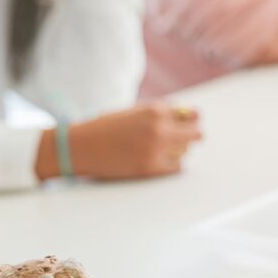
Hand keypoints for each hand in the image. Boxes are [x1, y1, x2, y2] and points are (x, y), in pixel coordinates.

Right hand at [42, 103, 202, 180]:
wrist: (82, 146)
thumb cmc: (106, 127)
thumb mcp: (134, 112)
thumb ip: (159, 114)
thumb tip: (188, 119)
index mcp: (156, 109)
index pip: (191, 114)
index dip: (190, 120)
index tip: (186, 125)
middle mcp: (160, 127)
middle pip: (195, 134)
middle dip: (190, 136)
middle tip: (180, 140)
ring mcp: (157, 148)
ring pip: (186, 151)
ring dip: (178, 150)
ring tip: (158, 150)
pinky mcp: (151, 167)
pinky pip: (177, 167)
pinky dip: (171, 164)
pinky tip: (157, 160)